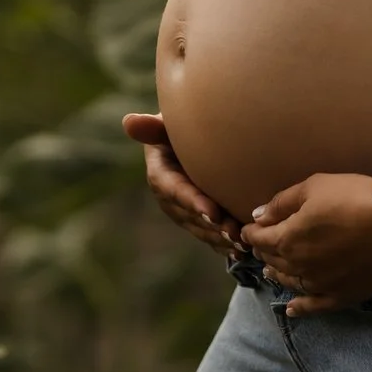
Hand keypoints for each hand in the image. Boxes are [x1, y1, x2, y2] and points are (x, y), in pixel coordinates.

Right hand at [121, 112, 241, 259]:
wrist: (191, 137)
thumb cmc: (179, 126)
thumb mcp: (165, 125)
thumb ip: (152, 127)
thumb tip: (129, 122)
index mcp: (160, 175)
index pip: (175, 190)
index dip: (192, 202)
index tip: (213, 211)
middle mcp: (169, 198)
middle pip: (190, 215)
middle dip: (211, 226)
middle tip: (234, 232)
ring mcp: (183, 211)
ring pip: (201, 228)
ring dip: (220, 237)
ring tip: (241, 241)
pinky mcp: (196, 218)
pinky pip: (209, 233)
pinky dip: (223, 243)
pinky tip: (241, 250)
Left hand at [239, 172, 371, 316]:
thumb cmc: (355, 198)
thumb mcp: (315, 186)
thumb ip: (282, 202)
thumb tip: (258, 216)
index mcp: (287, 239)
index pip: (259, 238)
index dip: (251, 232)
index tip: (249, 228)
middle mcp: (297, 267)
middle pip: (273, 260)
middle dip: (263, 251)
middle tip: (261, 245)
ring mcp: (319, 285)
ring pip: (290, 282)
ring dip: (277, 274)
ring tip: (270, 271)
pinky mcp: (340, 296)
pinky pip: (314, 306)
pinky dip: (300, 308)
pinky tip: (292, 309)